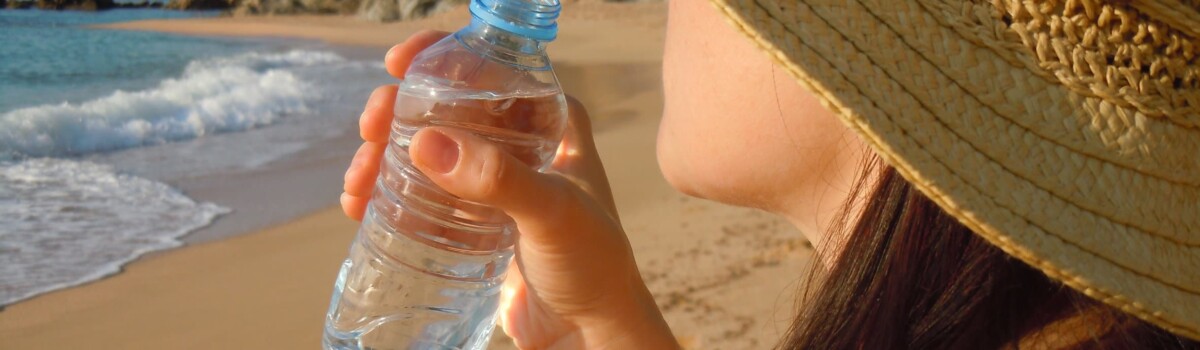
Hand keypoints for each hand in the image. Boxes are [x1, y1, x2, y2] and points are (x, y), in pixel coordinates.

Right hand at [340, 31, 678, 349]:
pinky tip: (361, 203)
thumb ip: (499, 180)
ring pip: (427, 148)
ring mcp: (491, 182)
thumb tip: (427, 144)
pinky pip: (420, 191)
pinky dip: (387, 190)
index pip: (493, 68)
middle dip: (400, 110)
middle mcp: (521, 144)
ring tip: (359, 180)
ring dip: (385, 153)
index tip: (399, 65)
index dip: (442, 58)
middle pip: (448, 105)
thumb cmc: (592, 268)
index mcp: (551, 122)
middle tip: (371, 128)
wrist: (589, 334)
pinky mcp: (469, 219)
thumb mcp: (552, 215)